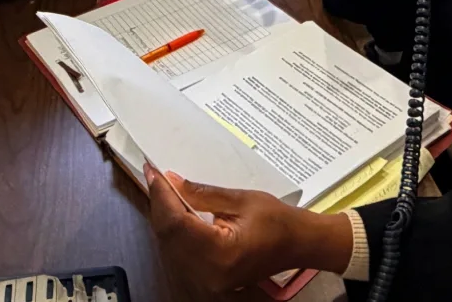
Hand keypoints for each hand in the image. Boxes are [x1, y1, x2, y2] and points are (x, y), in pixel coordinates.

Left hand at [145, 168, 352, 293]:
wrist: (299, 245)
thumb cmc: (278, 220)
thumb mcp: (241, 199)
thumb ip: (203, 194)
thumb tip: (172, 182)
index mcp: (220, 253)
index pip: (177, 223)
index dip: (161, 195)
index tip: (152, 171)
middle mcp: (209, 273)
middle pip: (168, 236)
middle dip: (159, 203)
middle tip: (153, 175)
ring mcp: (207, 280)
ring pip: (170, 246)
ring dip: (164, 217)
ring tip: (161, 188)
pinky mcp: (207, 279)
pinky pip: (180, 253)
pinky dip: (174, 230)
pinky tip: (174, 210)